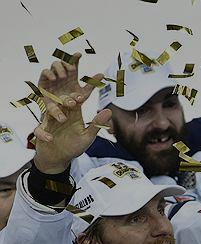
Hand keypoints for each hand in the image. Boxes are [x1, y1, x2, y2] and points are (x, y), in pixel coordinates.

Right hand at [32, 57, 109, 173]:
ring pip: (49, 109)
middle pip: (62, 95)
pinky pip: (39, 130)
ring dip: (55, 110)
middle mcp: (61, 112)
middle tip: (76, 90)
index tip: (99, 74)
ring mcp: (50, 120)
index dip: (90, 85)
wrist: (58, 159)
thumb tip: (109, 111)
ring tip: (63, 116)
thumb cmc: (73, 146)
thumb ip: (96, 124)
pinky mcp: (41, 131)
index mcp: (74, 111)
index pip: (82, 95)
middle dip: (67, 91)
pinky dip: (43, 134)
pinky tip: (50, 139)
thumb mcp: (88, 136)